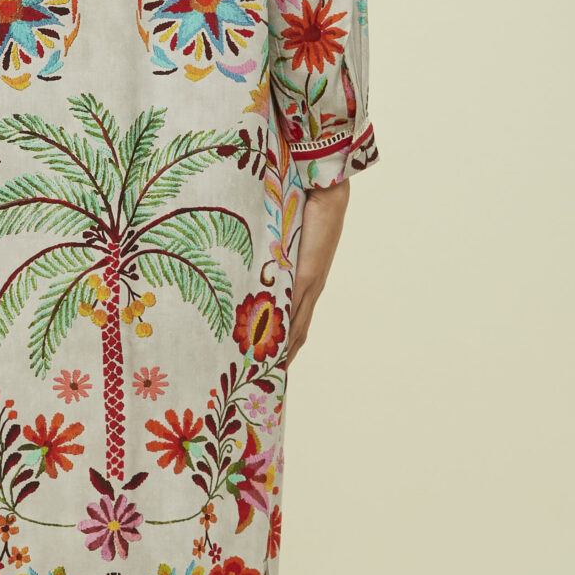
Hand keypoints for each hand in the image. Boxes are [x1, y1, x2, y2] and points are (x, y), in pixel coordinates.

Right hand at [285, 177, 349, 366]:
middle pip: (297, 334)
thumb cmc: (303, 207)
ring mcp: (310, 286)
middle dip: (283, 359)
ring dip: (283, 353)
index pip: (295, 322)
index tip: (272, 364)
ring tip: (267, 374)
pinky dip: (284, 334)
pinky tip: (274, 350)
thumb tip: (249, 256)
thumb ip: (269, 249)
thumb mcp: (281, 237)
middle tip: (266, 381)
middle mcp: (310, 289)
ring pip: (296, 329)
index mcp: (306, 281)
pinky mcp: (307, 277)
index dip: (286, 345)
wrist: (326, 193)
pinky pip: (294, 312)